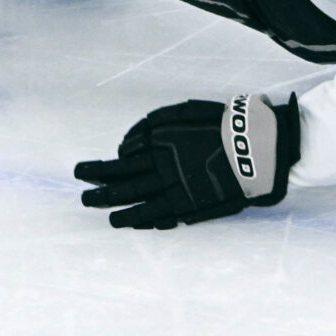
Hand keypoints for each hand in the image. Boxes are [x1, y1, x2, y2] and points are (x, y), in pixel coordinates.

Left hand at [74, 93, 297, 228]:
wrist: (254, 147)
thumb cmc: (219, 124)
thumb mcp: (182, 112)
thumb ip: (152, 126)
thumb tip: (127, 144)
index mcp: (158, 144)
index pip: (120, 160)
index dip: (100, 167)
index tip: (86, 171)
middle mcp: (162, 169)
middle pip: (122, 183)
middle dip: (97, 189)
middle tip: (81, 194)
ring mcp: (176, 190)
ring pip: (138, 203)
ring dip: (116, 209)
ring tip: (101, 214)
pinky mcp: (192, 206)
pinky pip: (161, 216)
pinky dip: (143, 220)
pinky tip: (131, 223)